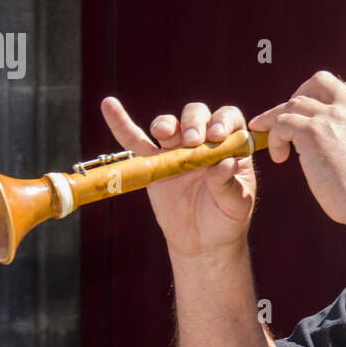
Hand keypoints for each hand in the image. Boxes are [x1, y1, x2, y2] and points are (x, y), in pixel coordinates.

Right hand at [99, 96, 254, 258]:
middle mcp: (205, 142)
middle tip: (194, 142)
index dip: (223, 121)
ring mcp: (177, 151)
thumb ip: (229, 184)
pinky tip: (109, 105)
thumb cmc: (227, 219)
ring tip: (166, 135)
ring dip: (166, 125)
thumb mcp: (236, 205)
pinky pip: (136, 141)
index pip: (230, 120)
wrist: (203, 241)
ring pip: (169, 125)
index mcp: (231, 146)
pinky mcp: (155, 163)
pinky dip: (121, 124)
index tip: (217, 136)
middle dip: (194, 123)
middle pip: (198, 115)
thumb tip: (226, 162)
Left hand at [247, 70, 345, 225]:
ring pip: (294, 103)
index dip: (325, 99)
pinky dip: (274, 137)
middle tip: (290, 117)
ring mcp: (332, 116)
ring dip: (279, 120)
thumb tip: (331, 145)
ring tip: (277, 143)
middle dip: (301, 94)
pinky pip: (281, 122)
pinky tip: (279, 156)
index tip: (314, 116)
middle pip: (319, 81)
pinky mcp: (312, 130)